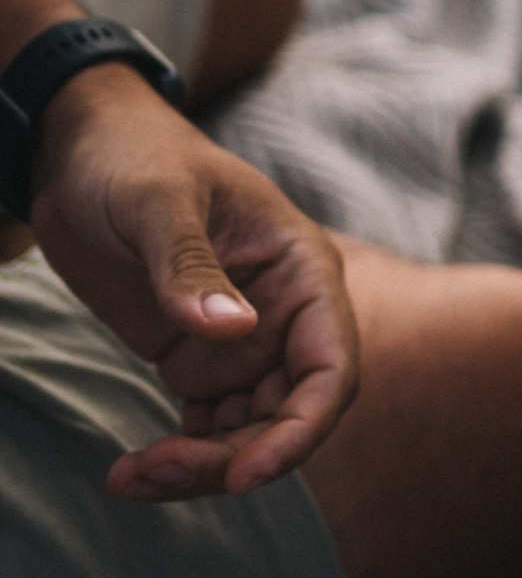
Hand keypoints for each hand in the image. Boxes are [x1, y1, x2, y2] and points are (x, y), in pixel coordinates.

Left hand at [28, 63, 357, 499]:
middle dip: (234, 456)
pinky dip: (176, 457)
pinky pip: (205, 427)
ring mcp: (241, 341)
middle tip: (158, 469)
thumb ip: (191, 265)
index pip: (330, 364)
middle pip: (288, 412)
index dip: (302, 427)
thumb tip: (234, 330)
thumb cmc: (136, 157)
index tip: (246, 474)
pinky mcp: (197, 358)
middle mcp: (283, 315)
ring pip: (247, 431)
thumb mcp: (158, 201)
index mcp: (301, 270)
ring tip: (132, 475)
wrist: (84, 153)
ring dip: (200, 467)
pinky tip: (131, 468)